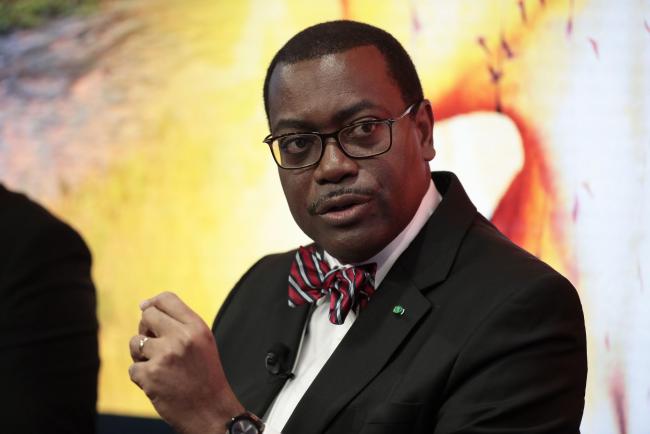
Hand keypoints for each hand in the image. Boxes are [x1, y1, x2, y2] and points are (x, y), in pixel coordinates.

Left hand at [129, 291, 243, 433]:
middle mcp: (181, 337)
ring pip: (135, 342)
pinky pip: (133, 368)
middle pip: (147, 316)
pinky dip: (142, 378)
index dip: (153, 304)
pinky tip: (159, 384)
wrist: (212, 412)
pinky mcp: (150, 375)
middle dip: (146, 329)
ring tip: (159, 367)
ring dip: (141, 355)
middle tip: (157, 346)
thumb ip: (179, 322)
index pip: (166, 299)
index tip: (148, 311)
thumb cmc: (205, 376)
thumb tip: (143, 304)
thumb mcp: (202, 342)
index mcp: (196, 327)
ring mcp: (164, 356)